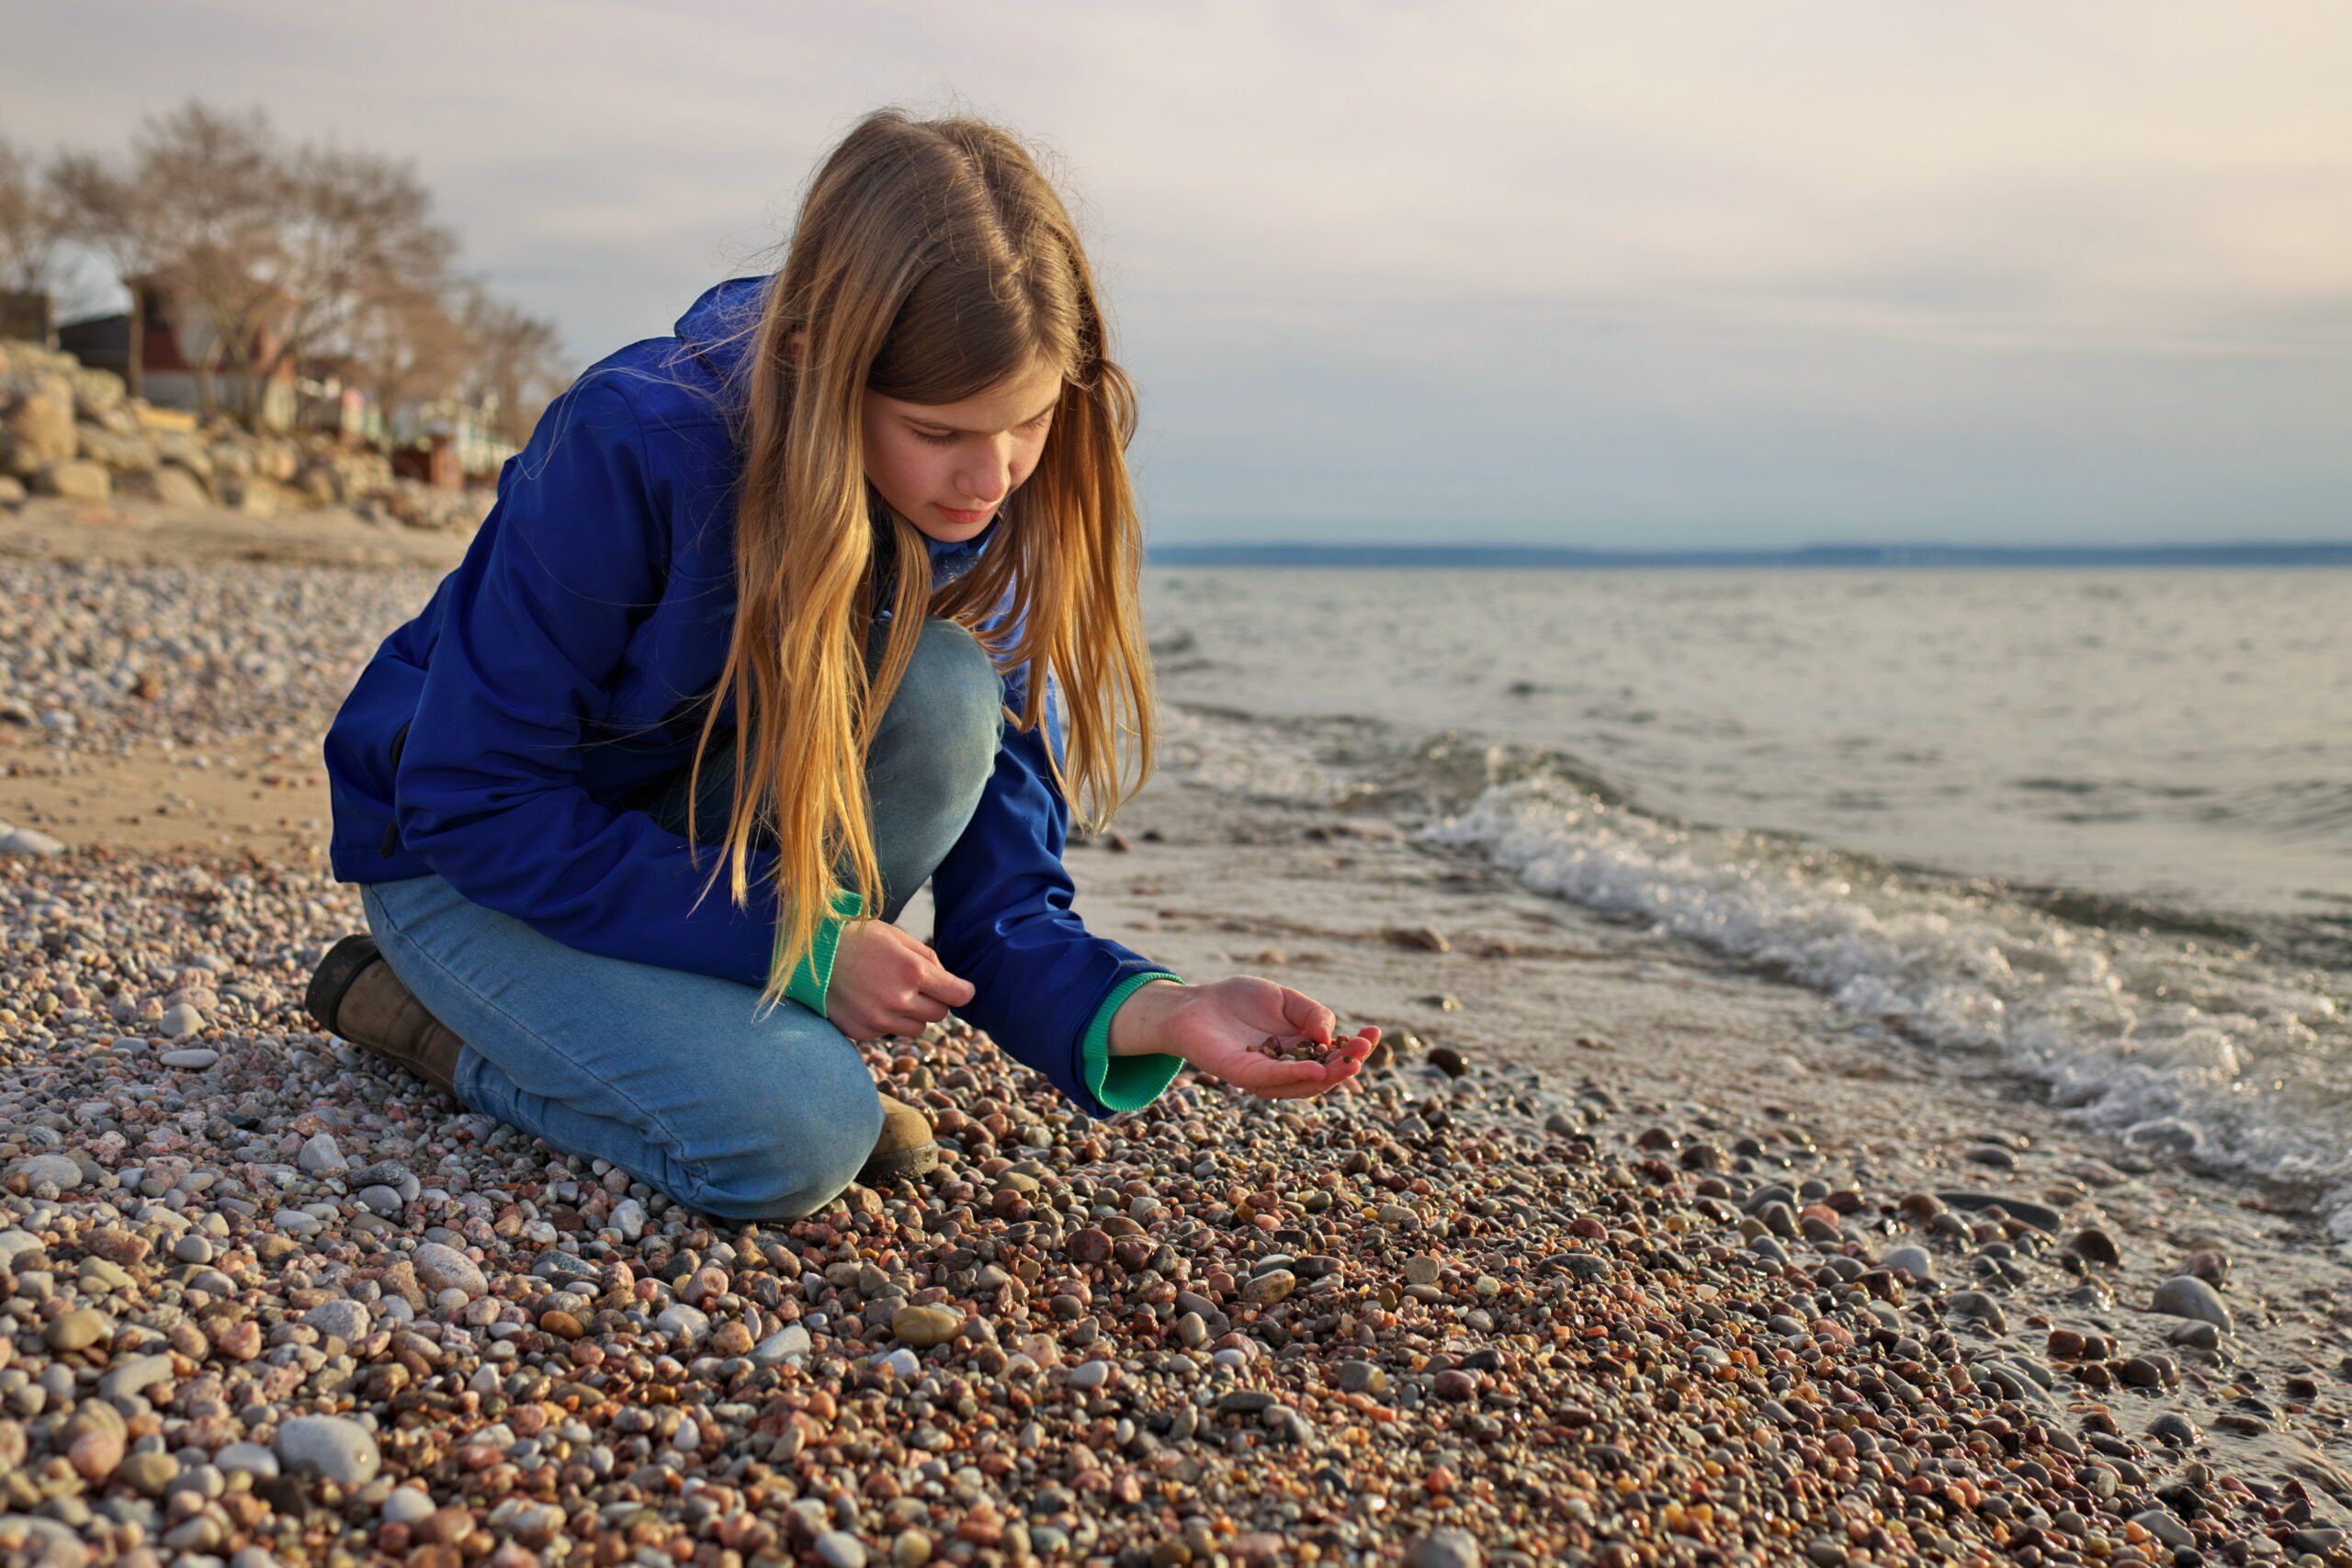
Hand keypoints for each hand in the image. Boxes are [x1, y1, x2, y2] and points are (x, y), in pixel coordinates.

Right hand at [825, 920, 974, 1040]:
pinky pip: (888, 1033)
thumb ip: (928, 959)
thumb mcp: (897, 937)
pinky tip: (870, 1000)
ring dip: (912, 1014)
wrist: (809, 955)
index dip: (962, 992)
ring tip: (891, 993)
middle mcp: (898, 999)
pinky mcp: (861, 1032)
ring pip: (917, 1028)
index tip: (962, 990)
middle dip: (935, 1001)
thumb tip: (951, 982)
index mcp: (912, 971)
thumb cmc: (857, 939)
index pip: (957, 995)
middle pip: (939, 1014)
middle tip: (919, 987)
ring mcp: (878, 1019)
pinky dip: (886, 1021)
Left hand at [1110, 977, 1377, 1099]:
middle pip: (1325, 1076)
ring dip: (1330, 1075)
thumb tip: (1331, 1036)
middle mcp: (1286, 1069)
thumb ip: (1310, 1014)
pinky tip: (1317, 1069)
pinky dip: (1297, 1076)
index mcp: (1300, 1051)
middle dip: (1349, 1064)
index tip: (1375, 1032)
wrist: (1195, 1003)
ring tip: (1351, 1061)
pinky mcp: (1243, 1075)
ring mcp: (1266, 1076)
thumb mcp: (1284, 998)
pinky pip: (1274, 1079)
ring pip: (1304, 1085)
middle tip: (1367, 1048)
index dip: (1357, 1048)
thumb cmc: (1239, 1001)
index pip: (1334, 1056)